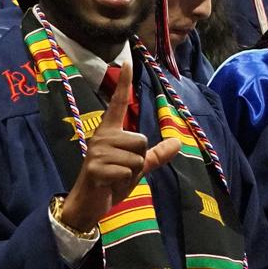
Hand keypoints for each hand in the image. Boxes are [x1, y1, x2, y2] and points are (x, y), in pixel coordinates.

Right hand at [61, 62, 180, 232]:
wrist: (89, 205)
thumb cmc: (111, 181)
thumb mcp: (137, 167)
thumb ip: (155, 155)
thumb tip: (178, 142)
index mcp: (110, 132)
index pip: (119, 103)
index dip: (124, 84)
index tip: (128, 63)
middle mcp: (102, 137)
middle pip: (142, 140)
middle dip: (140, 160)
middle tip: (122, 170)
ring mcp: (97, 152)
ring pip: (137, 157)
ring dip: (132, 172)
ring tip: (115, 177)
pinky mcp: (95, 168)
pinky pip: (128, 171)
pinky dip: (124, 181)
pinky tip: (110, 183)